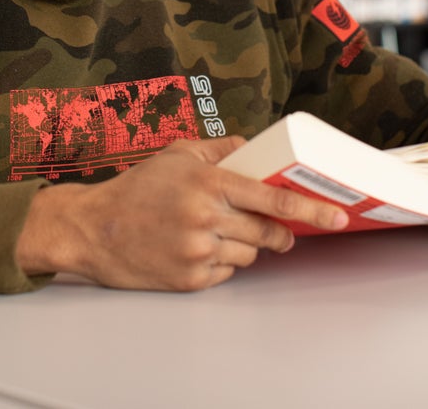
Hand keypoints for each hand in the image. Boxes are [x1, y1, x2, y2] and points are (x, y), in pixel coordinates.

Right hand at [16, 136, 348, 290]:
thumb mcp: (177, 154)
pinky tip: (196, 248)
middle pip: (267, 232)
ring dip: (243, 244)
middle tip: (274, 228)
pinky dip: (221, 262)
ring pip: (249, 254)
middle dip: (277, 231)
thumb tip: (254, 148)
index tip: (336, 215)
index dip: (310, 208)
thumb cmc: (135, 188)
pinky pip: (226, 272)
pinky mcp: (189, 280)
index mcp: (207, 183)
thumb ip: (221, 149)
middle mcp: (205, 218)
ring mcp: (197, 252)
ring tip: (213, 231)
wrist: (91, 230)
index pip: (272, 198)